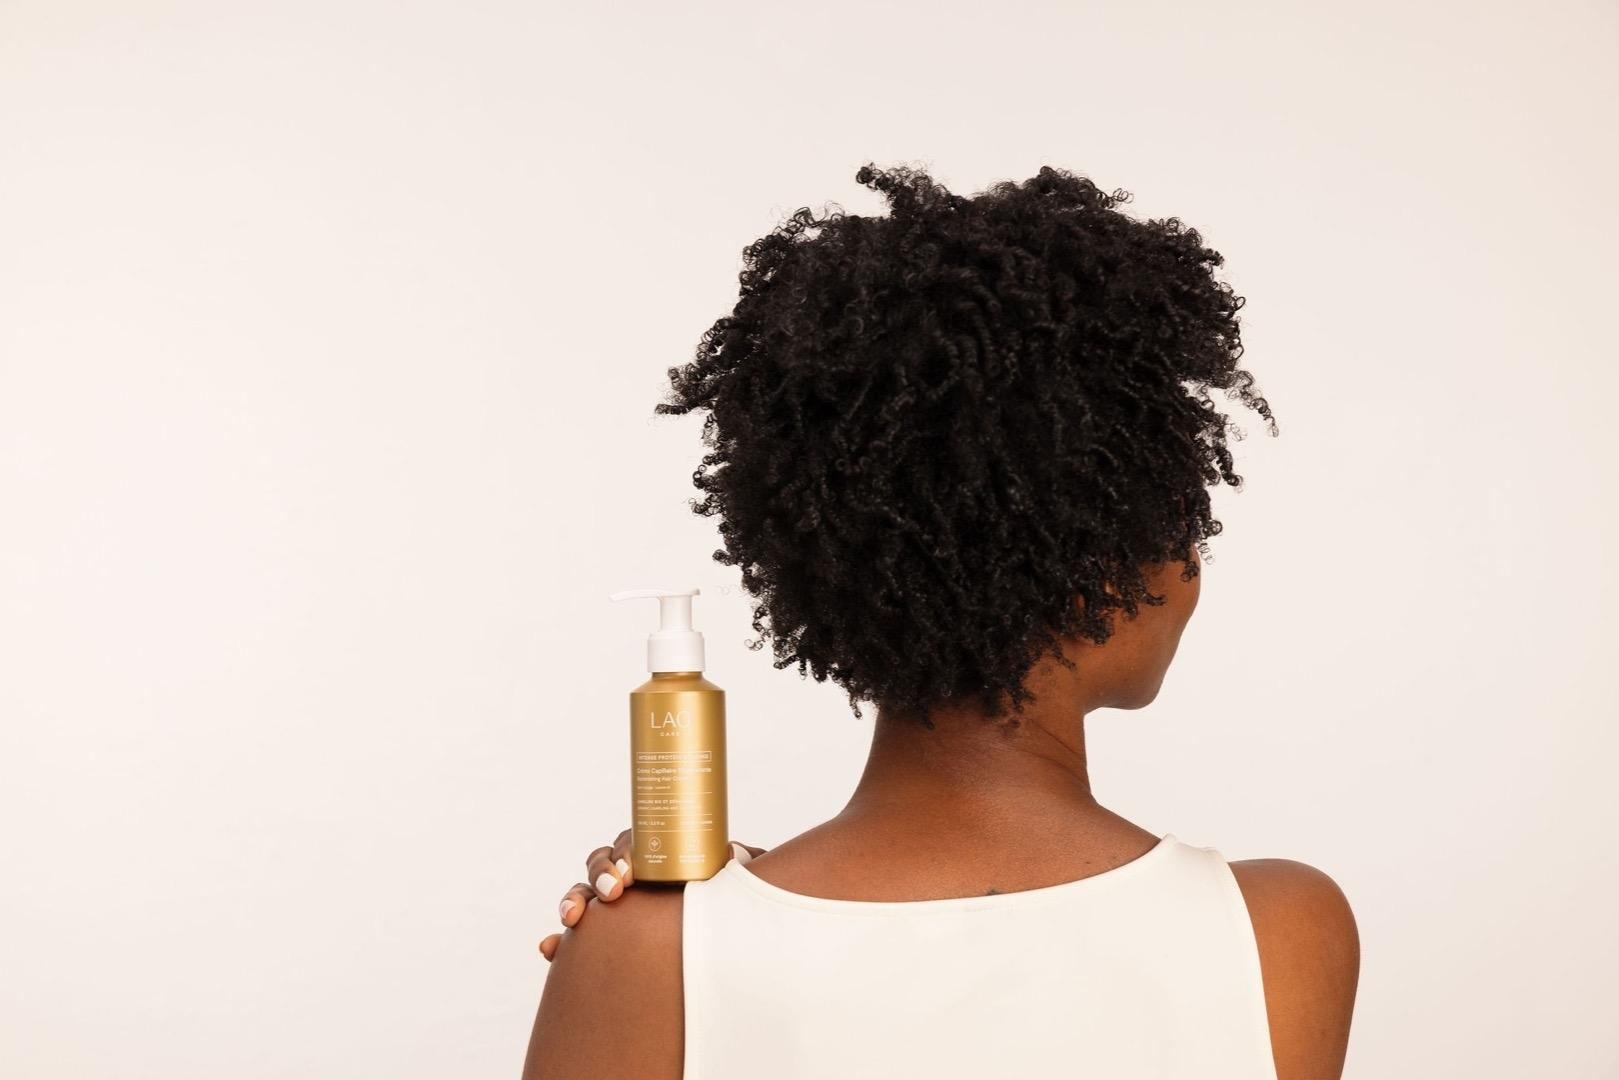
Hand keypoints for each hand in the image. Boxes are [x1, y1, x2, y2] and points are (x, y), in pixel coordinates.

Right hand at [539, 829, 765, 961]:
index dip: (625, 853)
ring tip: (572, 918)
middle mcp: (628, 877)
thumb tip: (732, 853)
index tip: (632, 872)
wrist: (718, 943)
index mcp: (655, 856)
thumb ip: (737, 865)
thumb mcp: (734, 881)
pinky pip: (573, 939)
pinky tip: (549, 949)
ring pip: (583, 894)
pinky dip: (558, 943)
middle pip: (602, 864)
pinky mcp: (599, 938)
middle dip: (601, 875)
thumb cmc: (724, 902)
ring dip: (574, 901)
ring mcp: (611, 907)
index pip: (631, 843)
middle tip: (615, 892)